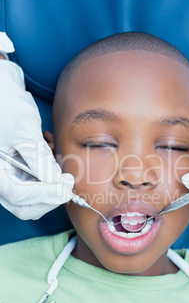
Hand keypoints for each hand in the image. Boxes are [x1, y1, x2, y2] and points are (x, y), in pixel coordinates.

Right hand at [0, 59, 74, 219]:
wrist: (4, 96)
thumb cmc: (6, 107)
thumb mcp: (24, 131)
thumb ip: (39, 159)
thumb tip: (57, 184)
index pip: (18, 195)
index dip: (44, 194)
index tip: (65, 186)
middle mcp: (1, 180)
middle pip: (25, 206)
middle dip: (51, 196)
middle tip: (68, 180)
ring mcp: (10, 179)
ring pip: (35, 200)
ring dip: (53, 186)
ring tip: (54, 158)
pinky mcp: (21, 175)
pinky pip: (39, 187)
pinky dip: (51, 177)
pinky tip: (50, 155)